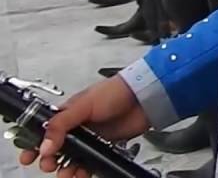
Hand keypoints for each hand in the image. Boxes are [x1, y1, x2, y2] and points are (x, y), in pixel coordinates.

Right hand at [17, 76, 149, 175]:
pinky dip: (84, 170)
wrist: (144, 97)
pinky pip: (90, 161)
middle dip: (49, 160)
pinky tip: (82, 174)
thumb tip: (45, 146)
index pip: (44, 131)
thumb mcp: (84, 106)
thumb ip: (62, 125)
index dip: (34, 144)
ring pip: (72, 158)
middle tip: (49, 165)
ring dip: (66, 169)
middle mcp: (77, 126)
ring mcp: (91, 137)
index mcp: (67, 113)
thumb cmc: (115, 91)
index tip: (28, 157)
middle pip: (56, 149)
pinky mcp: (104, 145)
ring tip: (66, 174)